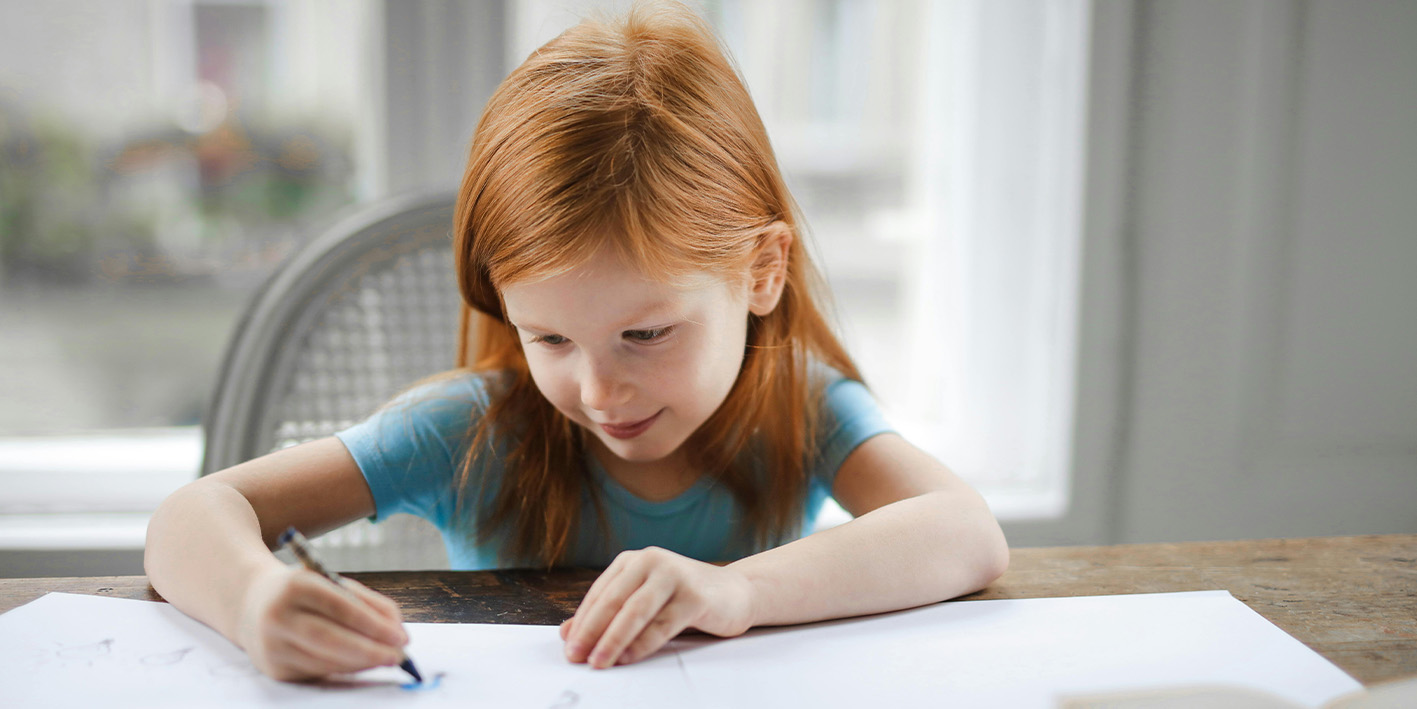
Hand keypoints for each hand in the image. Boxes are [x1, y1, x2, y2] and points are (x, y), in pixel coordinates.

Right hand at [234, 564, 408, 680]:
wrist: (252, 604)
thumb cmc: (303, 591)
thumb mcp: (330, 582)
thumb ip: (366, 601)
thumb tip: (396, 629)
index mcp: (295, 585)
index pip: (340, 607)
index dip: (374, 625)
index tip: (401, 636)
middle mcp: (279, 616)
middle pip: (331, 639)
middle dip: (371, 651)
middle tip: (399, 656)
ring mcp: (273, 644)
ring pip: (326, 661)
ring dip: (363, 663)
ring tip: (387, 659)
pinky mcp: (274, 668)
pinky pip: (318, 671)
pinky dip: (346, 669)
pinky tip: (363, 663)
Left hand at [560, 547, 755, 668]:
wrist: (735, 593)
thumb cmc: (684, 598)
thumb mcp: (642, 600)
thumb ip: (608, 614)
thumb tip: (567, 633)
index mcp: (634, 561)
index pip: (600, 593)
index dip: (582, 621)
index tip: (569, 646)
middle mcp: (652, 561)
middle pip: (614, 600)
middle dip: (592, 631)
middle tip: (577, 656)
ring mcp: (675, 575)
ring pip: (635, 612)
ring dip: (613, 640)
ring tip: (600, 661)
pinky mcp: (694, 596)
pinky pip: (662, 624)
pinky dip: (642, 644)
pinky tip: (629, 657)